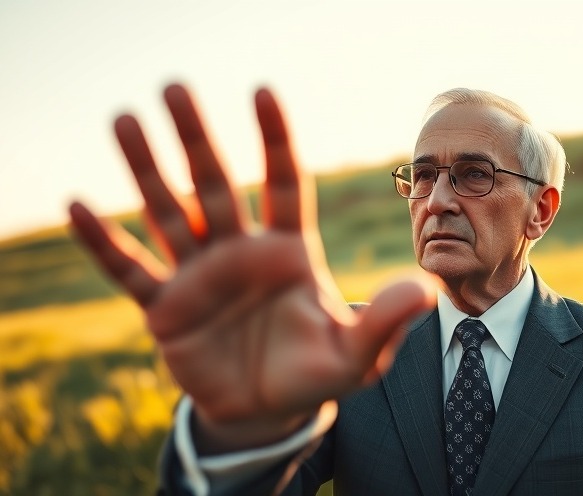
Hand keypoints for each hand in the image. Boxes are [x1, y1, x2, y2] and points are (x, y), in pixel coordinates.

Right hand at [68, 84, 435, 451]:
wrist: (270, 410)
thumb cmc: (317, 373)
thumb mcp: (358, 353)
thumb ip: (385, 321)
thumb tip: (428, 291)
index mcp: (289, 251)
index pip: (282, 184)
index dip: (274, 140)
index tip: (262, 90)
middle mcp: (241, 251)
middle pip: (216, 185)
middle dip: (197, 139)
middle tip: (175, 87)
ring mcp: (200, 275)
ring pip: (169, 213)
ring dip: (145, 171)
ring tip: (122, 120)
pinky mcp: (166, 309)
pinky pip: (130, 270)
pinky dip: (104, 243)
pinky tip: (76, 206)